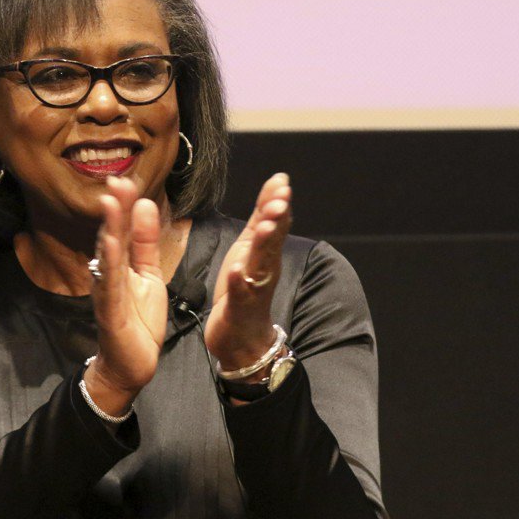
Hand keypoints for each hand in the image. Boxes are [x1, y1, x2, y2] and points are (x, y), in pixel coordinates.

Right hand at [84, 177, 168, 414]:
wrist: (132, 364)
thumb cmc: (137, 319)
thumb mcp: (149, 275)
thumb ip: (146, 243)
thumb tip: (144, 205)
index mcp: (120, 265)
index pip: (122, 229)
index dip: (124, 205)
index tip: (127, 178)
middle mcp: (109, 275)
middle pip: (111, 237)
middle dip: (114, 210)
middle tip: (116, 180)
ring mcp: (107, 293)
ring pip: (108, 257)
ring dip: (108, 230)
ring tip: (110, 203)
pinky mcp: (111, 313)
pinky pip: (110, 286)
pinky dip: (109, 265)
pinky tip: (110, 245)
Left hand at [205, 173, 292, 372]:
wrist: (243, 337)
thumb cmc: (245, 288)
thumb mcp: (252, 246)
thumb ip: (264, 215)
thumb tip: (279, 180)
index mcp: (266, 253)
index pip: (276, 223)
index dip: (277, 202)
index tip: (281, 181)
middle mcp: (265, 269)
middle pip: (273, 241)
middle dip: (276, 220)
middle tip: (280, 200)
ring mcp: (254, 289)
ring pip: (261, 264)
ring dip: (264, 246)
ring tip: (265, 227)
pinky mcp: (239, 308)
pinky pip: (241, 294)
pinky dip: (240, 282)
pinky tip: (237, 270)